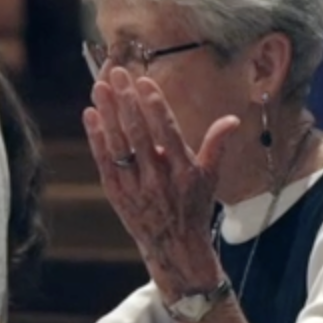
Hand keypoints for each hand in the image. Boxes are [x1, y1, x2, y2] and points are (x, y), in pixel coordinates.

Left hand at [84, 66, 233, 297]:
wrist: (175, 248)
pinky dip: (96, 138)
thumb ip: (217, 145)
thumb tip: (232, 119)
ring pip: (119, 145)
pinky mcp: (117, 193)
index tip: (143, 82)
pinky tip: (90, 115)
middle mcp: (158, 178)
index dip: (154, 106)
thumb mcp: (210, 177)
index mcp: (183, 170)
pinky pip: (104, 162)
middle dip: (127, 102)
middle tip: (117, 74)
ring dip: (108, 114)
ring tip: (100, 88)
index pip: (167, 132)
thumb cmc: (194, 207)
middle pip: (139, 134)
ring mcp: (135, 186)